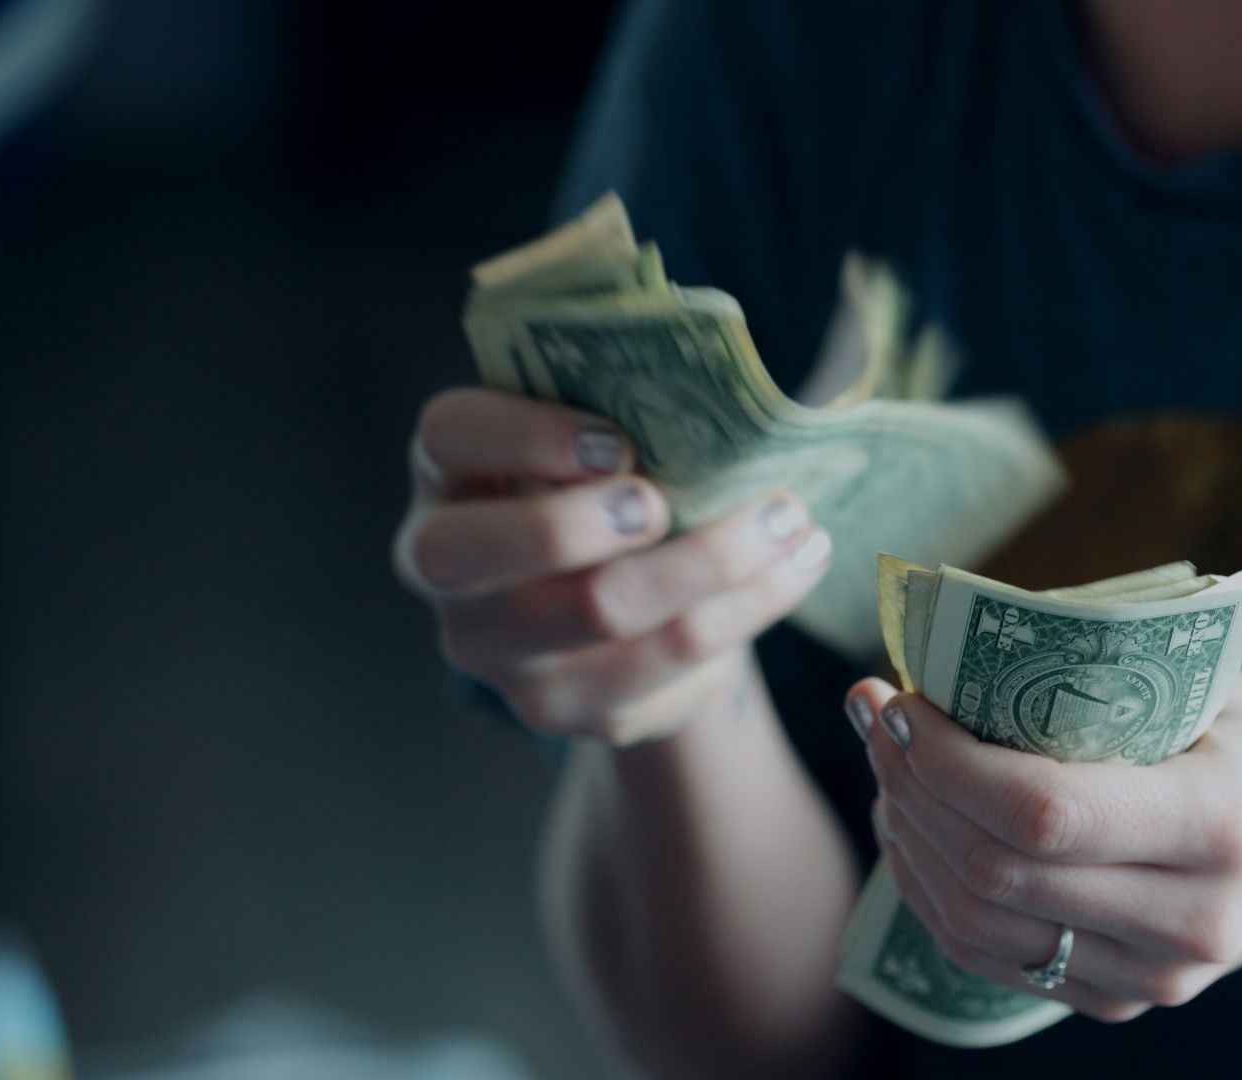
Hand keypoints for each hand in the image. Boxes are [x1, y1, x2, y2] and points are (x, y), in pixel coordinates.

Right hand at [394, 387, 832, 743]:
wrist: (629, 616)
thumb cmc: (613, 492)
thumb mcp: (602, 442)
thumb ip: (625, 411)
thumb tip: (723, 389)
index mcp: (449, 473)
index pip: (449, 436)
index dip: (525, 435)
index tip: (620, 440)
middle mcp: (444, 567)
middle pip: (475, 553)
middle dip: (579, 523)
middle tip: (664, 503)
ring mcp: (496, 650)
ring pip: (596, 611)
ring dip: (710, 560)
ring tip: (789, 519)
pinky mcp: (563, 707)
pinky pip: (664, 661)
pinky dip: (745, 607)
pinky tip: (796, 566)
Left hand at [851, 668, 1241, 1021]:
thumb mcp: (1217, 688)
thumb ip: (1101, 679)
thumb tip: (953, 649)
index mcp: (1219, 822)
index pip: (1042, 812)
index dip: (946, 760)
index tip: (900, 699)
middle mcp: (1189, 918)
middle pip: (995, 872)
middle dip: (910, 787)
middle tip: (875, 716)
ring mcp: (1156, 976)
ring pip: (977, 926)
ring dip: (908, 839)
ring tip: (888, 765)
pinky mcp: (1124, 1000)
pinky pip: (993, 958)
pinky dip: (935, 891)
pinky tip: (917, 826)